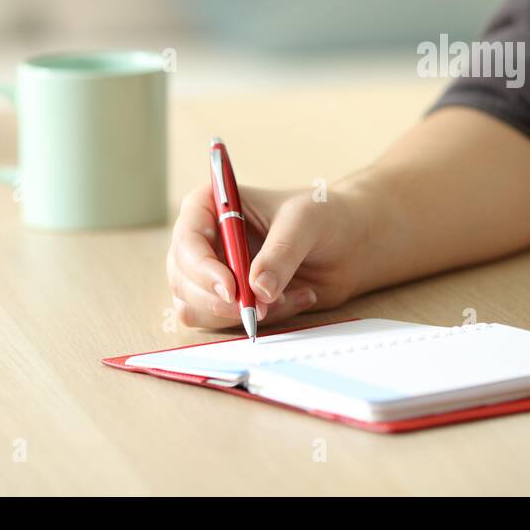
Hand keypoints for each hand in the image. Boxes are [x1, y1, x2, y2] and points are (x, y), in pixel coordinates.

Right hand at [165, 181, 372, 329]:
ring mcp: (209, 273)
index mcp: (212, 205)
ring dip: (241, 312)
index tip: (232, 289)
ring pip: (196, 307)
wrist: (347, 245)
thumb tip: (257, 290)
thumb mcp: (306, 223)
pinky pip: (222, 324)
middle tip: (260, 308)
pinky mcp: (224, 301)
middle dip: (219, 300)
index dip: (202, 267)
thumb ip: (282, 253)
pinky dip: (257, 321)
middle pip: (182, 278)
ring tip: (288, 295)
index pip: (187, 239)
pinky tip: (292, 299)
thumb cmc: (324, 218)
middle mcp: (203, 240)